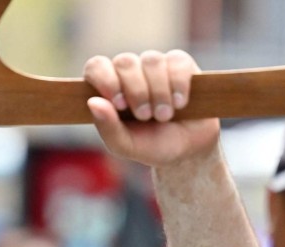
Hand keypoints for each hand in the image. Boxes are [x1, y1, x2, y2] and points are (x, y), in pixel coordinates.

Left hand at [83, 50, 219, 166]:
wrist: (191, 148)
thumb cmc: (153, 145)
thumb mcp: (127, 146)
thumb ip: (107, 127)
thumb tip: (93, 102)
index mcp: (109, 89)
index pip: (96, 66)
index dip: (105, 79)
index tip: (119, 104)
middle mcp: (129, 72)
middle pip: (125, 62)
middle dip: (136, 91)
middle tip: (145, 116)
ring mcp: (154, 64)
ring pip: (151, 60)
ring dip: (159, 92)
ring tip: (164, 116)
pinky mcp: (180, 62)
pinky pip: (176, 62)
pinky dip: (178, 84)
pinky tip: (180, 103)